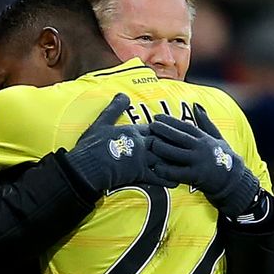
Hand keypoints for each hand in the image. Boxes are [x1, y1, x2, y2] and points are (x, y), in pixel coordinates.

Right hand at [64, 93, 178, 192]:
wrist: (86, 166)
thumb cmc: (91, 145)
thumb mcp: (101, 123)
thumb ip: (114, 109)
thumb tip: (124, 93)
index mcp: (133, 130)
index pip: (154, 127)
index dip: (165, 129)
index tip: (174, 129)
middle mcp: (140, 142)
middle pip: (163, 141)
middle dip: (175, 144)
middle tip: (187, 146)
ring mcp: (141, 158)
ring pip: (163, 157)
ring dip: (175, 161)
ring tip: (187, 163)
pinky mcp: (139, 173)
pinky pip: (157, 176)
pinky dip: (167, 178)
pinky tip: (177, 180)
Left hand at [148, 104, 259, 216]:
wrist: (234, 180)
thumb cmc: (223, 157)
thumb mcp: (216, 137)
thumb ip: (205, 122)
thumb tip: (196, 105)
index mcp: (205, 138)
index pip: (185, 126)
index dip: (170, 121)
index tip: (157, 117)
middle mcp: (201, 148)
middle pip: (179, 137)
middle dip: (163, 131)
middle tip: (150, 126)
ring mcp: (199, 162)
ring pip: (176, 153)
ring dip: (162, 148)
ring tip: (150, 143)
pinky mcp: (196, 176)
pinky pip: (177, 173)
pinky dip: (166, 170)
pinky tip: (155, 166)